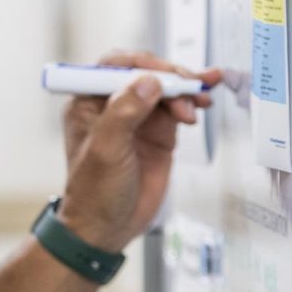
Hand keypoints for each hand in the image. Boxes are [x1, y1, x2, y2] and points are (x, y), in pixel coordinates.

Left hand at [57, 51, 222, 252]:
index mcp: (87, 103)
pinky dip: (192, 100)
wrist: (108, 227)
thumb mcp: (106, 151)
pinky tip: (204, 101)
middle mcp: (111, 105)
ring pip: (164, 87)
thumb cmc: (95, 193)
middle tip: (192, 87)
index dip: (144, 64)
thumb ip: (124, 113)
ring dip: (186, 88)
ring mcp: (136, 117)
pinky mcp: (157, 131)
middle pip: (145, 72)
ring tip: (202, 100)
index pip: (115, 66)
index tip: (168, 75)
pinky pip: (177, 105)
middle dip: (171, 75)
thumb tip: (147, 81)